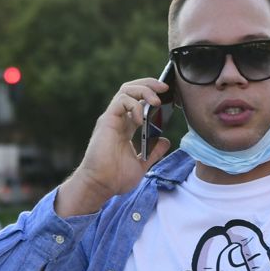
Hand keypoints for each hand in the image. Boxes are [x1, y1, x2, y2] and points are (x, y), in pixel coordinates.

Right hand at [56, 76, 175, 216]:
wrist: (101, 186)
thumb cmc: (116, 178)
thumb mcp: (142, 164)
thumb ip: (154, 152)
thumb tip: (165, 141)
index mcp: (125, 127)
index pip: (138, 101)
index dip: (152, 95)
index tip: (168, 97)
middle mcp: (118, 119)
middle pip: (132, 89)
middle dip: (149, 84)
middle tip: (165, 88)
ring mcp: (112, 119)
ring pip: (126, 90)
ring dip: (144, 90)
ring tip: (156, 101)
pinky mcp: (107, 121)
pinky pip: (120, 101)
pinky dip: (134, 105)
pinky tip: (141, 119)